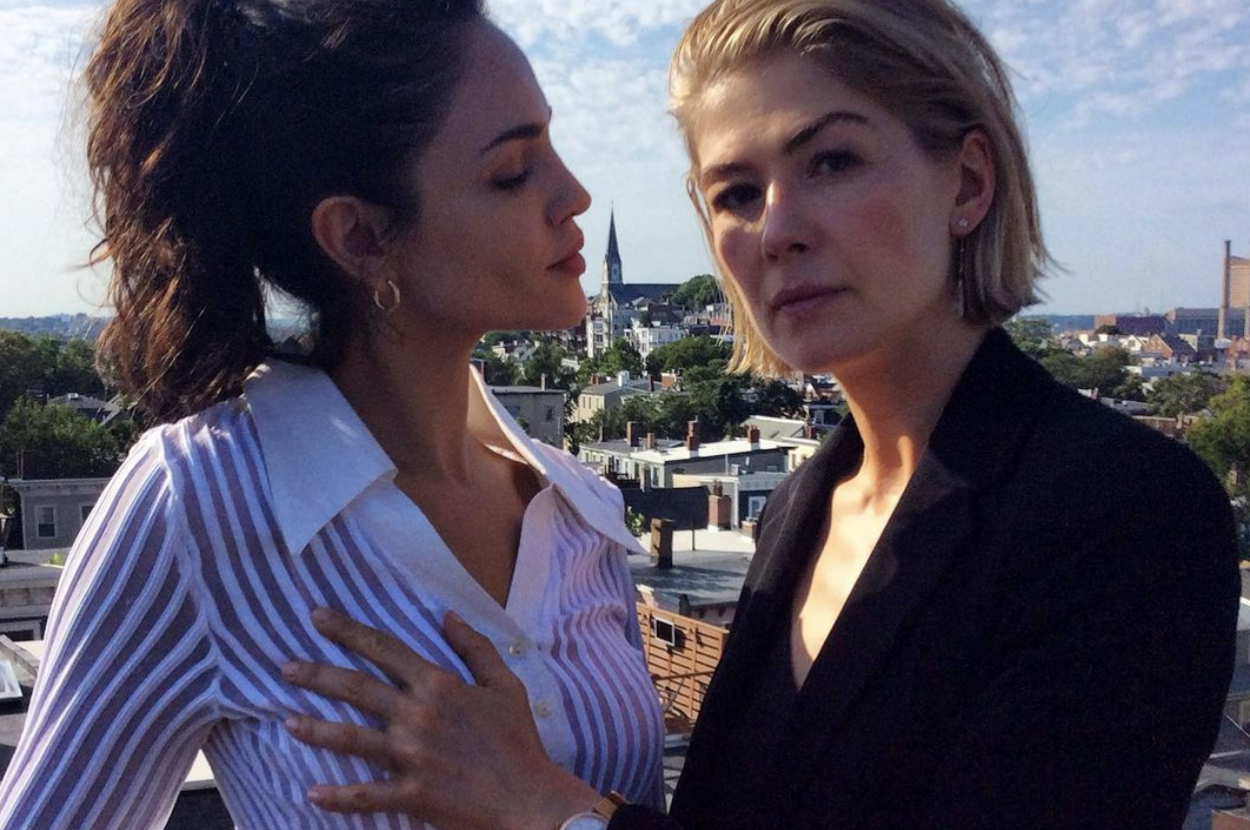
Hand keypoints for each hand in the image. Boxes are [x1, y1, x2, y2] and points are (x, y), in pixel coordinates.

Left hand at [281, 608, 599, 829]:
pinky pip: (366, 795)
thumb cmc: (519, 741)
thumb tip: (448, 616)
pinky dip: (338, 797)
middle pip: (356, 688)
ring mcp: (412, 757)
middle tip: (286, 667)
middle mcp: (418, 716)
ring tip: (287, 722)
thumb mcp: (505, 685)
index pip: (384, 649)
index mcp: (439, 685)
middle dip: (316, 674)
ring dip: (315, 729)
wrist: (530, 798)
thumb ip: (475, 648)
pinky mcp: (412, 794)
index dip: (347, 631)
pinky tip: (313, 794)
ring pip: (351, 739)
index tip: (318, 616)